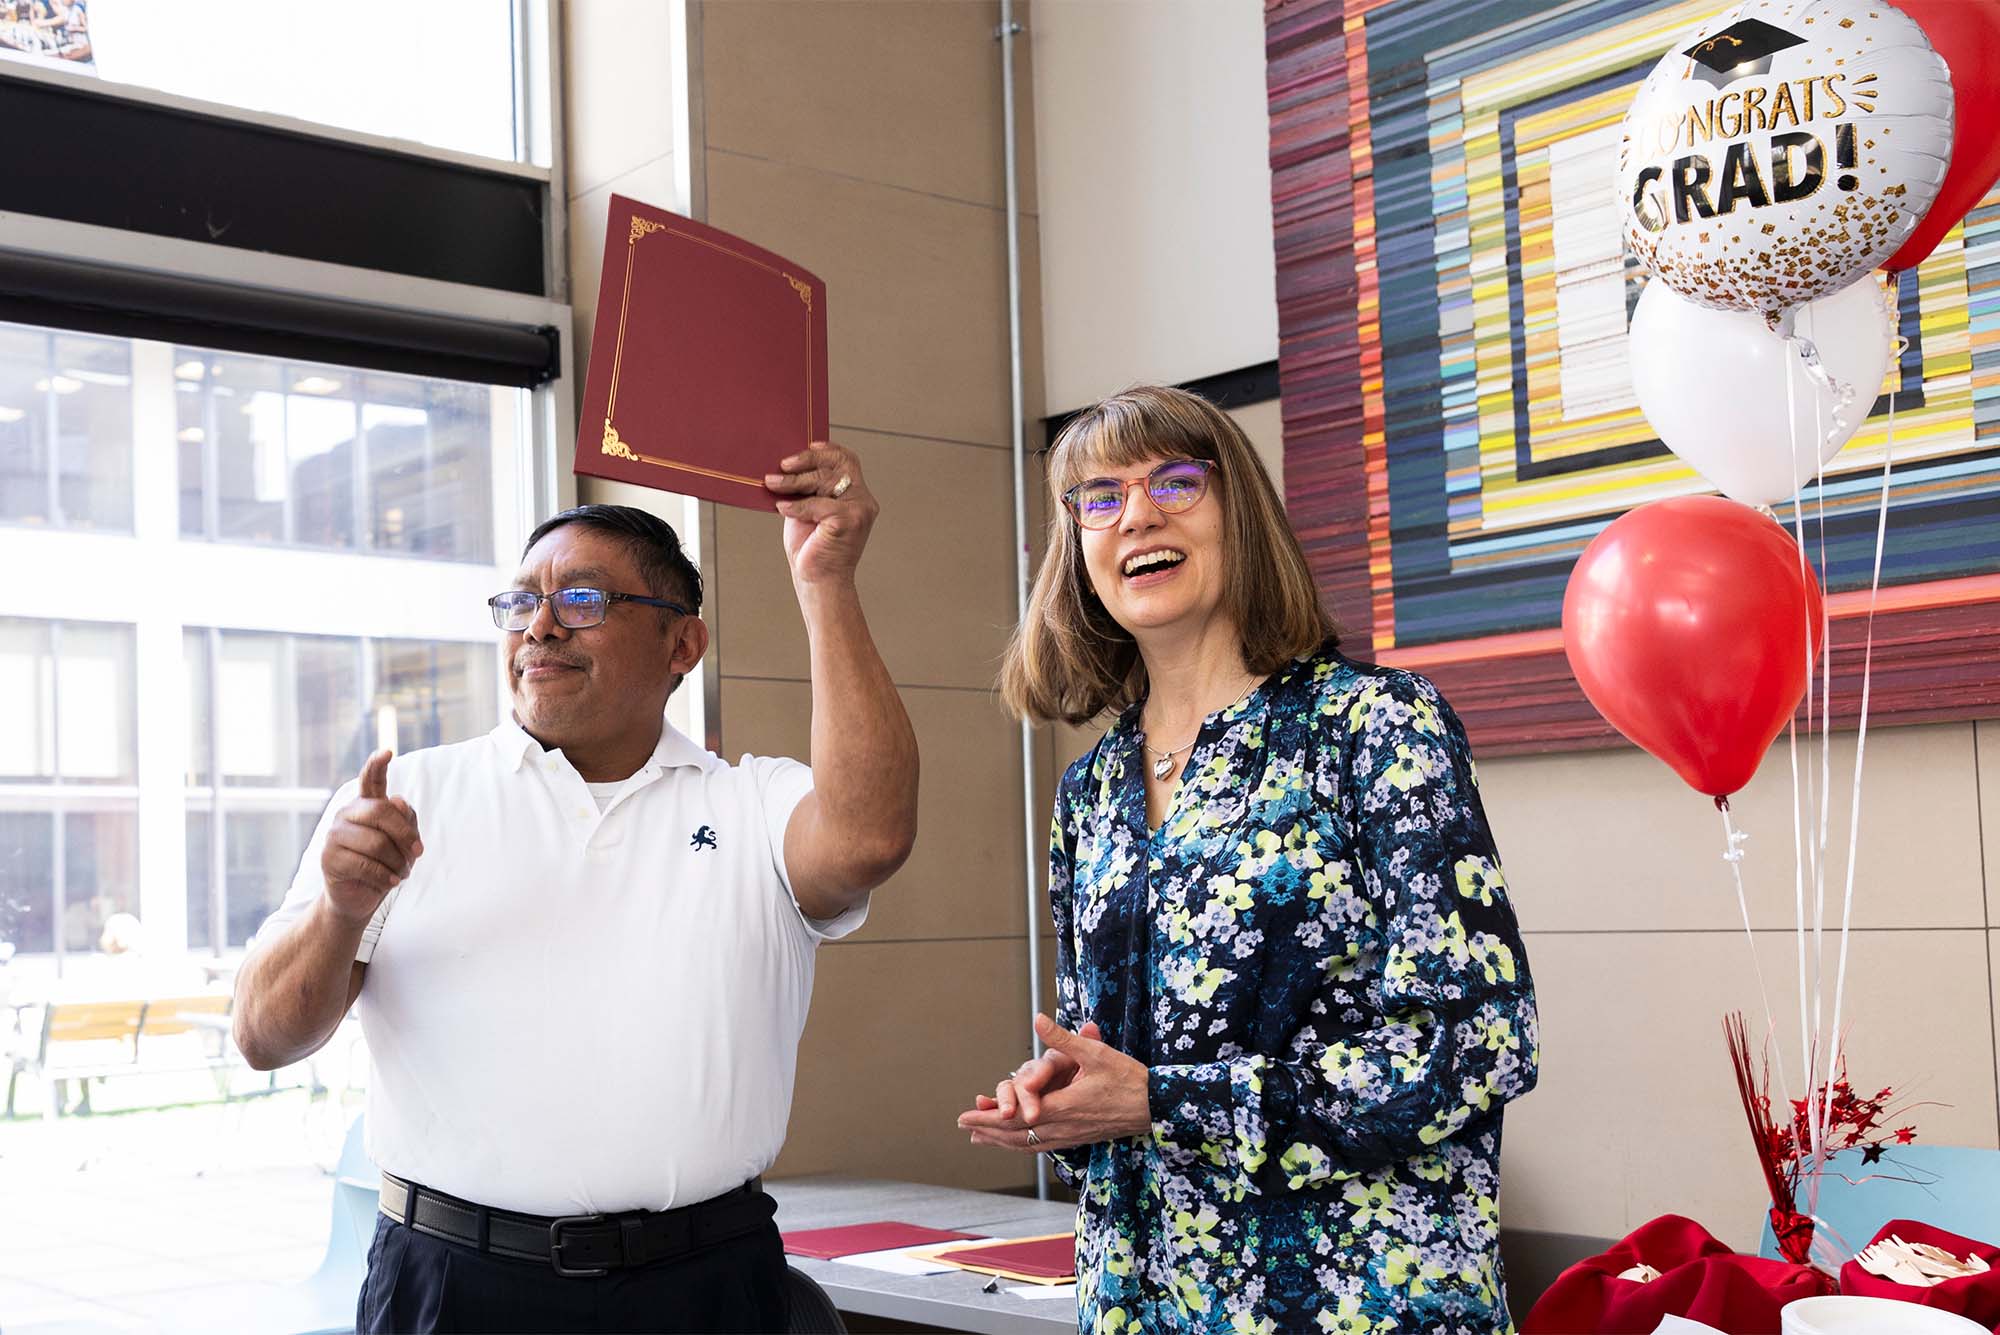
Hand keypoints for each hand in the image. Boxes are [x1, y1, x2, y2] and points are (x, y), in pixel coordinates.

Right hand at [319, 749, 422, 927]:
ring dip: (398, 862)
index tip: (388, 751)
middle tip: (419, 853)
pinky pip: (366, 865)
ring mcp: (334, 835)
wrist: (359, 897)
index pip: (371, 779)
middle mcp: (347, 814)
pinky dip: (386, 877)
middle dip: (405, 835)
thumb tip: (397, 799)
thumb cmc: (385, 864)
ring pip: (376, 843)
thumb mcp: (403, 842)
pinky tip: (391, 882)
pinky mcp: (329, 858)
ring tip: (402, 873)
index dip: (378, 765)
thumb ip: (405, 820)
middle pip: (381, 812)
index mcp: (367, 805)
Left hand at [766, 442, 877, 587]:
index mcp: (857, 495)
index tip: (807, 446)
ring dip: (794, 482)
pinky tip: (782, 508)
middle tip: (783, 465)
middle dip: (806, 461)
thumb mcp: (808, 510)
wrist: (819, 581)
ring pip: (824, 481)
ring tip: (773, 483)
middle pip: (835, 465)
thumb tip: (785, 465)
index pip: (848, 460)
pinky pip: (817, 504)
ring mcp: (859, 510)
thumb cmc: (813, 548)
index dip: (828, 449)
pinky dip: (797, 506)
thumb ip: (808, 489)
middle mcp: (863, 500)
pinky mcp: (849, 520)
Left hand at [956, 1014, 1150, 1153]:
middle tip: (963, 1126)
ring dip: (1001, 1140)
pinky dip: (1022, 1145)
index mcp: (1064, 1107)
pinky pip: (1043, 1146)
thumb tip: (1038, 1018)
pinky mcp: (1079, 1139)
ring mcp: (1071, 1136)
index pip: (1017, 1117)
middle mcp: (1064, 1127)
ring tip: (979, 1138)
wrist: (1155, 1106)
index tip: (966, 1115)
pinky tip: (1015, 1143)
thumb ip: (1063, 1039)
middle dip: (987, 1130)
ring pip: (1029, 1144)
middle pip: (1017, 1135)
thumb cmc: (1128, 1078)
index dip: (989, 1117)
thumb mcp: (1095, 1053)